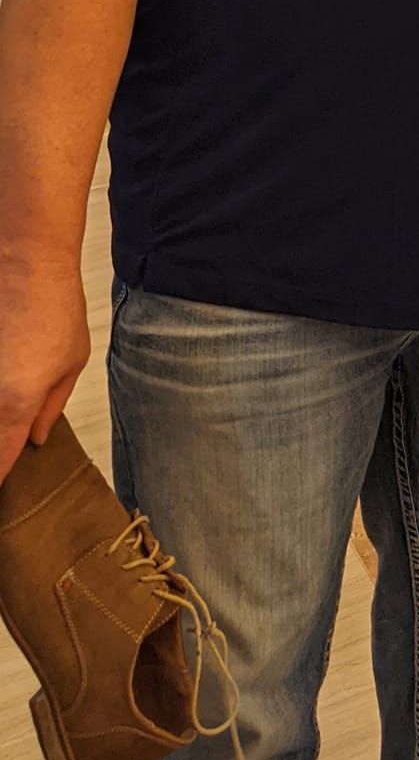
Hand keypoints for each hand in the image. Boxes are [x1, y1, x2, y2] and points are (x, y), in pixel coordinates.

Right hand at [0, 255, 89, 483]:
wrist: (25, 258)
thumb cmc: (54, 307)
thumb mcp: (71, 359)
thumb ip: (50, 406)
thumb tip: (34, 440)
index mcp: (14, 406)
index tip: (4, 501)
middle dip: (1, 447)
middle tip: (15, 436)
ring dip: (0, 420)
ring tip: (18, 393)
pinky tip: (6, 384)